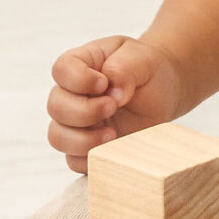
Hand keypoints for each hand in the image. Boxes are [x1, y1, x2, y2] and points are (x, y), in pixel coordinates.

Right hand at [46, 36, 182, 170]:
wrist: (163, 91)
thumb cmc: (147, 69)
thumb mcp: (141, 58)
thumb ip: (123, 68)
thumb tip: (112, 93)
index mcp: (81, 64)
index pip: (61, 70)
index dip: (79, 80)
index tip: (105, 84)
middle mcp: (71, 94)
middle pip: (55, 107)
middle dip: (84, 111)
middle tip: (113, 107)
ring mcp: (76, 122)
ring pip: (58, 137)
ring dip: (84, 140)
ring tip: (113, 134)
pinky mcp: (86, 146)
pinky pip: (74, 160)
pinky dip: (91, 158)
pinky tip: (113, 146)